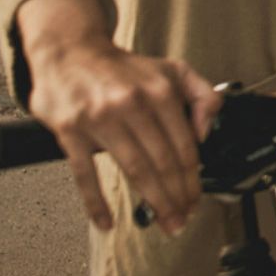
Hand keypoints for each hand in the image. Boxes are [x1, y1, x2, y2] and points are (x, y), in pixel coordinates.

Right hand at [19, 0, 219, 236]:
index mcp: (160, 90)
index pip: (183, 143)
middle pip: (161, 161)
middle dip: (175, 195)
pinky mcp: (71, 131)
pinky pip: (85, 174)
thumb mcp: (172, 69)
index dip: (192, 176)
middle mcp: (133, 103)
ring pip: (133, 168)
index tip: (195, 197)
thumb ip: (201, 94)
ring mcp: (100, 118)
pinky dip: (96, 203)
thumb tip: (205, 132)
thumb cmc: (125, 69)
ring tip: (163, 220)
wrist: (72, 52)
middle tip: (181, 218)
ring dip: (151, 200)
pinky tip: (107, 222)